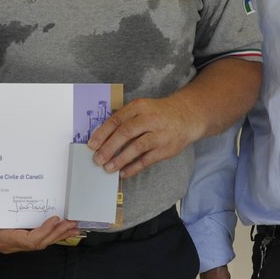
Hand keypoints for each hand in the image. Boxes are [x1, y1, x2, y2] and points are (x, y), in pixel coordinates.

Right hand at [0, 216, 81, 253]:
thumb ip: (2, 213)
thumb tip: (18, 202)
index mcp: (3, 239)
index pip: (29, 240)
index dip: (44, 230)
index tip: (55, 218)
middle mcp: (9, 245)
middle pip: (38, 243)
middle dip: (57, 233)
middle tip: (72, 223)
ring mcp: (11, 245)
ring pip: (39, 243)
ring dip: (56, 234)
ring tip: (73, 228)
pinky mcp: (14, 241)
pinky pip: (34, 239)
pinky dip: (48, 233)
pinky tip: (58, 228)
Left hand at [87, 96, 204, 178]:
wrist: (187, 116)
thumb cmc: (159, 114)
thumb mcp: (142, 108)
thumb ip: (125, 118)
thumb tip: (102, 136)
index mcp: (139, 107)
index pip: (117, 119)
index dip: (103, 133)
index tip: (92, 145)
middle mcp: (150, 119)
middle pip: (125, 133)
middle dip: (109, 147)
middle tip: (97, 159)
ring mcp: (159, 134)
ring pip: (137, 147)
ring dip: (120, 159)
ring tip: (108, 168)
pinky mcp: (166, 148)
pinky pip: (147, 160)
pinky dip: (134, 167)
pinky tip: (123, 172)